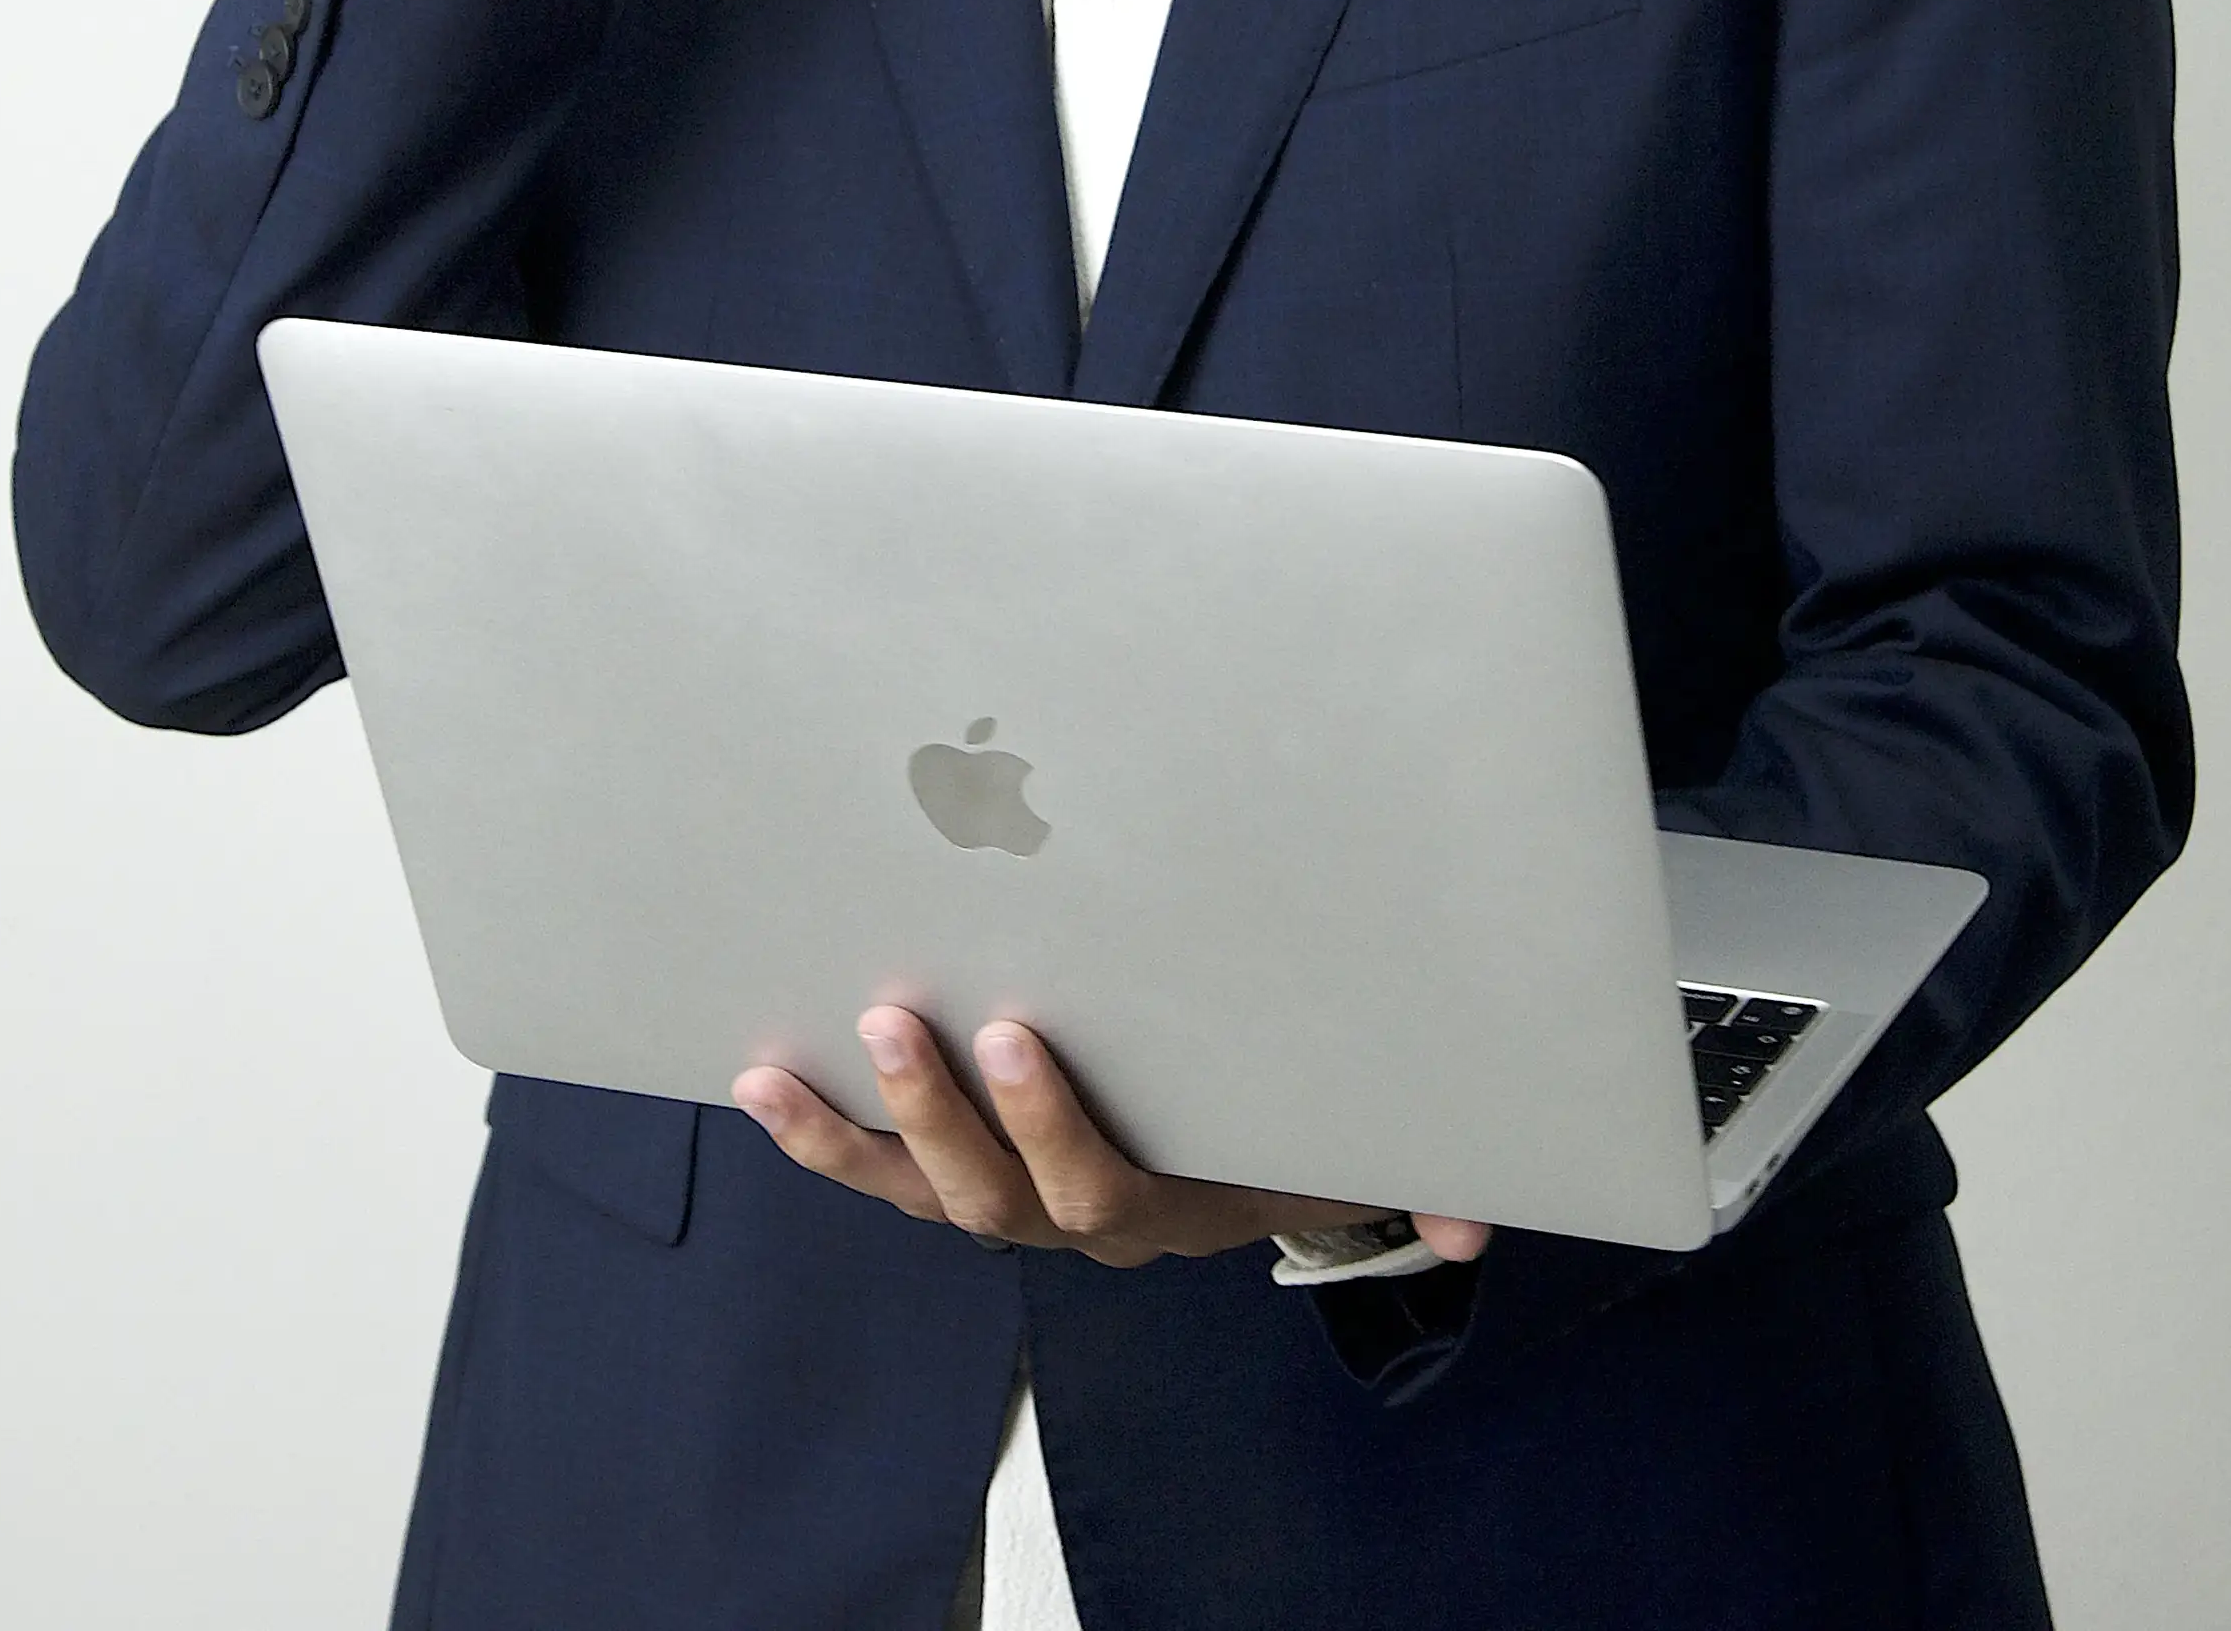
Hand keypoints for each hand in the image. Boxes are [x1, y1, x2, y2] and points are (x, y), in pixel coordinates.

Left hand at [733, 1008, 1493, 1270]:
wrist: (1239, 1161)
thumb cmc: (1279, 1122)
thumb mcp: (1343, 1143)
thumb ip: (1404, 1171)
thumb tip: (1472, 1213)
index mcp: (1160, 1204)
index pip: (1098, 1187)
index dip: (1048, 1125)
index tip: (1011, 1037)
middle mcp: (1071, 1216)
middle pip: (992, 1191)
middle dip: (939, 1107)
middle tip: (901, 1014)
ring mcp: (1004, 1199)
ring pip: (917, 1191)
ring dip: (852, 1129)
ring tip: (783, 1065)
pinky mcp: (948, 1176)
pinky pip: (874, 1172)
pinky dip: (817, 1130)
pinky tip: (758, 1076)